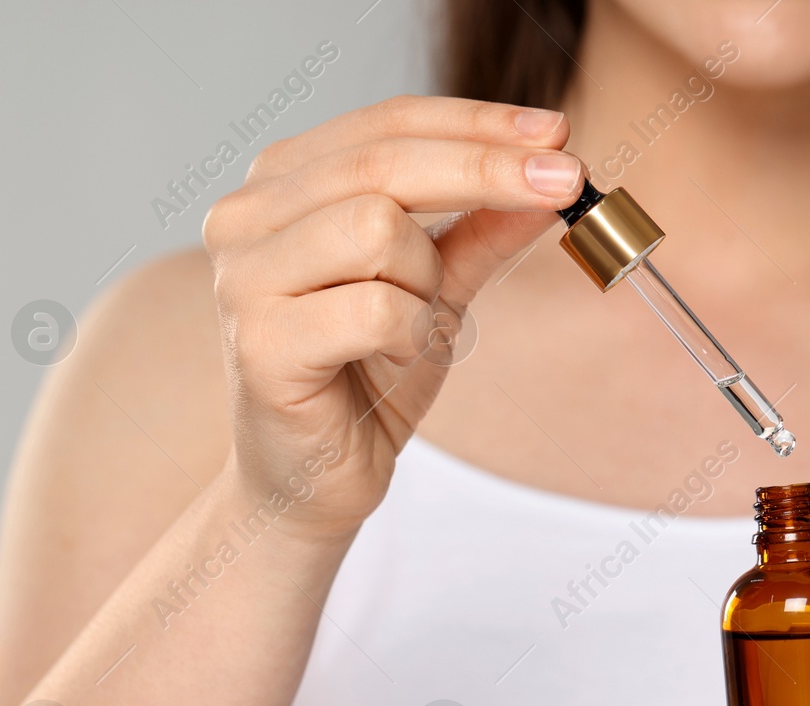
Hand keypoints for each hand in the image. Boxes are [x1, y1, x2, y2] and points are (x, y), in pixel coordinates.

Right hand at [201, 95, 585, 541]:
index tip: (557, 132)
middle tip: (566, 182)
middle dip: (487, 170)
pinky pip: (374, 308)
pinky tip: (394, 359)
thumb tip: (550, 169)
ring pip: (375, 226)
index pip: (388, 122)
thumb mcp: (440, 288)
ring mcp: (243, 277)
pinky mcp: (259, 342)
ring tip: (415, 326)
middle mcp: (246, 216)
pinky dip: (411, 334)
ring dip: (427, 281)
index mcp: (283, 183)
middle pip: (384, 160)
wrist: (320, 479)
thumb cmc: (368, 376)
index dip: (477, 122)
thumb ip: (483, 227)